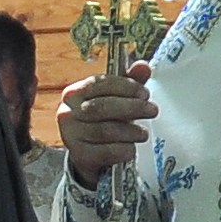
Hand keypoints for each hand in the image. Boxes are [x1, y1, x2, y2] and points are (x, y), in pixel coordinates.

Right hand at [57, 60, 156, 183]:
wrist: (88, 153)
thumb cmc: (103, 119)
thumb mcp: (115, 98)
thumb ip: (129, 82)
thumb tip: (143, 66)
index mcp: (74, 92)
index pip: (99, 84)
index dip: (125, 87)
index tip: (145, 93)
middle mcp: (67, 112)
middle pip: (102, 107)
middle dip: (132, 107)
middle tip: (152, 110)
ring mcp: (71, 135)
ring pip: (105, 130)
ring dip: (130, 131)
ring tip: (144, 133)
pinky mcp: (79, 155)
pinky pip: (105, 152)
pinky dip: (123, 150)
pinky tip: (132, 149)